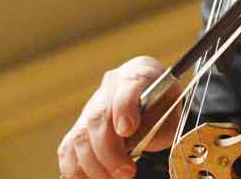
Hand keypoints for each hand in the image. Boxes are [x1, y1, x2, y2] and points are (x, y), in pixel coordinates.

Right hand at [57, 56, 180, 178]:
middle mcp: (111, 85)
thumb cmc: (165, 112)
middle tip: (127, 172)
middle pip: (98, 116)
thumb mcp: (172, 115)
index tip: (128, 130)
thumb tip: (134, 147)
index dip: (124, 107)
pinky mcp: (79, 127)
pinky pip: (68, 149)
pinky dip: (76, 170)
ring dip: (95, 165)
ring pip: (81, 136)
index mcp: (139, 72)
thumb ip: (156, 127)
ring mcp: (92, 105)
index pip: (128, 85)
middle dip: (109, 150)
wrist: (156, 106)